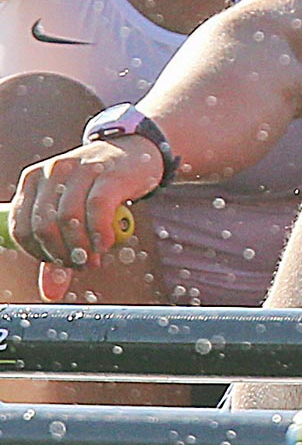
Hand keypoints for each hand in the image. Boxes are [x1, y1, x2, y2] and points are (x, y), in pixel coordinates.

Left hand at [11, 136, 162, 300]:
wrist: (137, 152)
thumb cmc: (100, 186)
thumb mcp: (74, 213)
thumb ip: (60, 250)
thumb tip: (51, 292)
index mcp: (33, 181)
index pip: (21, 227)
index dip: (39, 254)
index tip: (61, 265)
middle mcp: (52, 172)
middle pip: (44, 226)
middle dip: (62, 255)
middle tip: (82, 265)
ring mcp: (80, 170)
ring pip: (69, 219)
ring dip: (82, 248)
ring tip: (95, 258)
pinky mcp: (109, 173)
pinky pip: (98, 209)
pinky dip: (100, 234)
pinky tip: (107, 244)